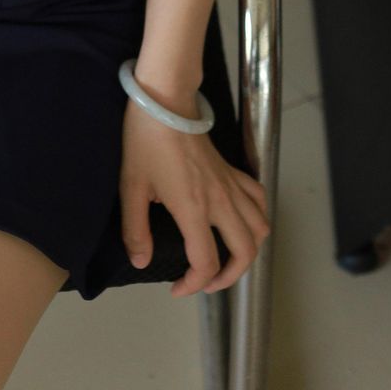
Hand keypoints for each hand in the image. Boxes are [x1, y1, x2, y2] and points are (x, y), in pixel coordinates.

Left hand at [119, 97, 269, 297]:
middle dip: (229, 277)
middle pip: (245, 252)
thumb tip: (142, 262)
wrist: (165, 101)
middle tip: (206, 282)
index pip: (206, 262)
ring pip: (260, 228)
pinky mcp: (232, 171)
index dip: (194, 285)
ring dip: (248, 251)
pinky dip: (257, 217)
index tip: (177, 288)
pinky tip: (240, 221)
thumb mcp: (131, 187)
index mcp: (194, 208)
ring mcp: (230, 185)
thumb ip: (136, 230)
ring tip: (226, 258)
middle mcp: (220, 200)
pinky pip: (258, 199)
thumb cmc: (146, 140)